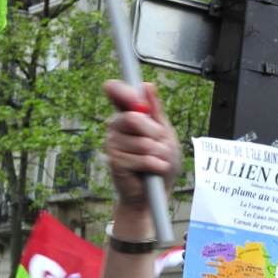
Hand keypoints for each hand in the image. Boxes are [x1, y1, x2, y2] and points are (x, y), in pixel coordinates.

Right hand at [103, 79, 181, 211]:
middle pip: (135, 119)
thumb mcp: (165, 132)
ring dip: (158, 154)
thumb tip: (147, 86)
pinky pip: (141, 159)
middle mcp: (116, 125)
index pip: (116, 91)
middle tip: (159, 144)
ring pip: (142, 142)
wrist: (155, 191)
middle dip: (155, 133)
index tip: (136, 100)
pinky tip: (155, 169)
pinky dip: (155, 165)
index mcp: (127, 113)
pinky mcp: (114, 161)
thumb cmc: (160, 160)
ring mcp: (112, 143)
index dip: (123, 91)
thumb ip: (156, 111)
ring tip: (157, 161)